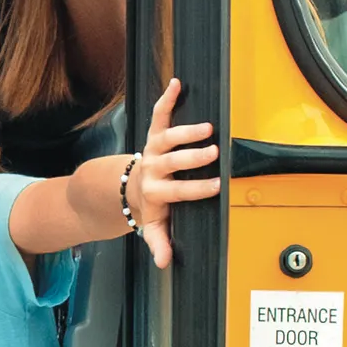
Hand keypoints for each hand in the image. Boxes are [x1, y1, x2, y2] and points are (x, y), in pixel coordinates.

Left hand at [122, 77, 220, 271]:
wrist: (128, 188)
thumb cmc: (151, 206)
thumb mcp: (154, 226)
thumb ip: (160, 243)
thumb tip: (164, 263)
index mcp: (155, 192)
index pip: (177, 191)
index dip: (196, 189)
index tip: (217, 187)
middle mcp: (152, 167)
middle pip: (171, 161)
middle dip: (191, 158)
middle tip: (213, 153)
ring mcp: (152, 148)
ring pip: (166, 137)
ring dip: (186, 131)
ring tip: (207, 128)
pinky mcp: (153, 133)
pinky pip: (158, 114)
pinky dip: (166, 98)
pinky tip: (176, 84)